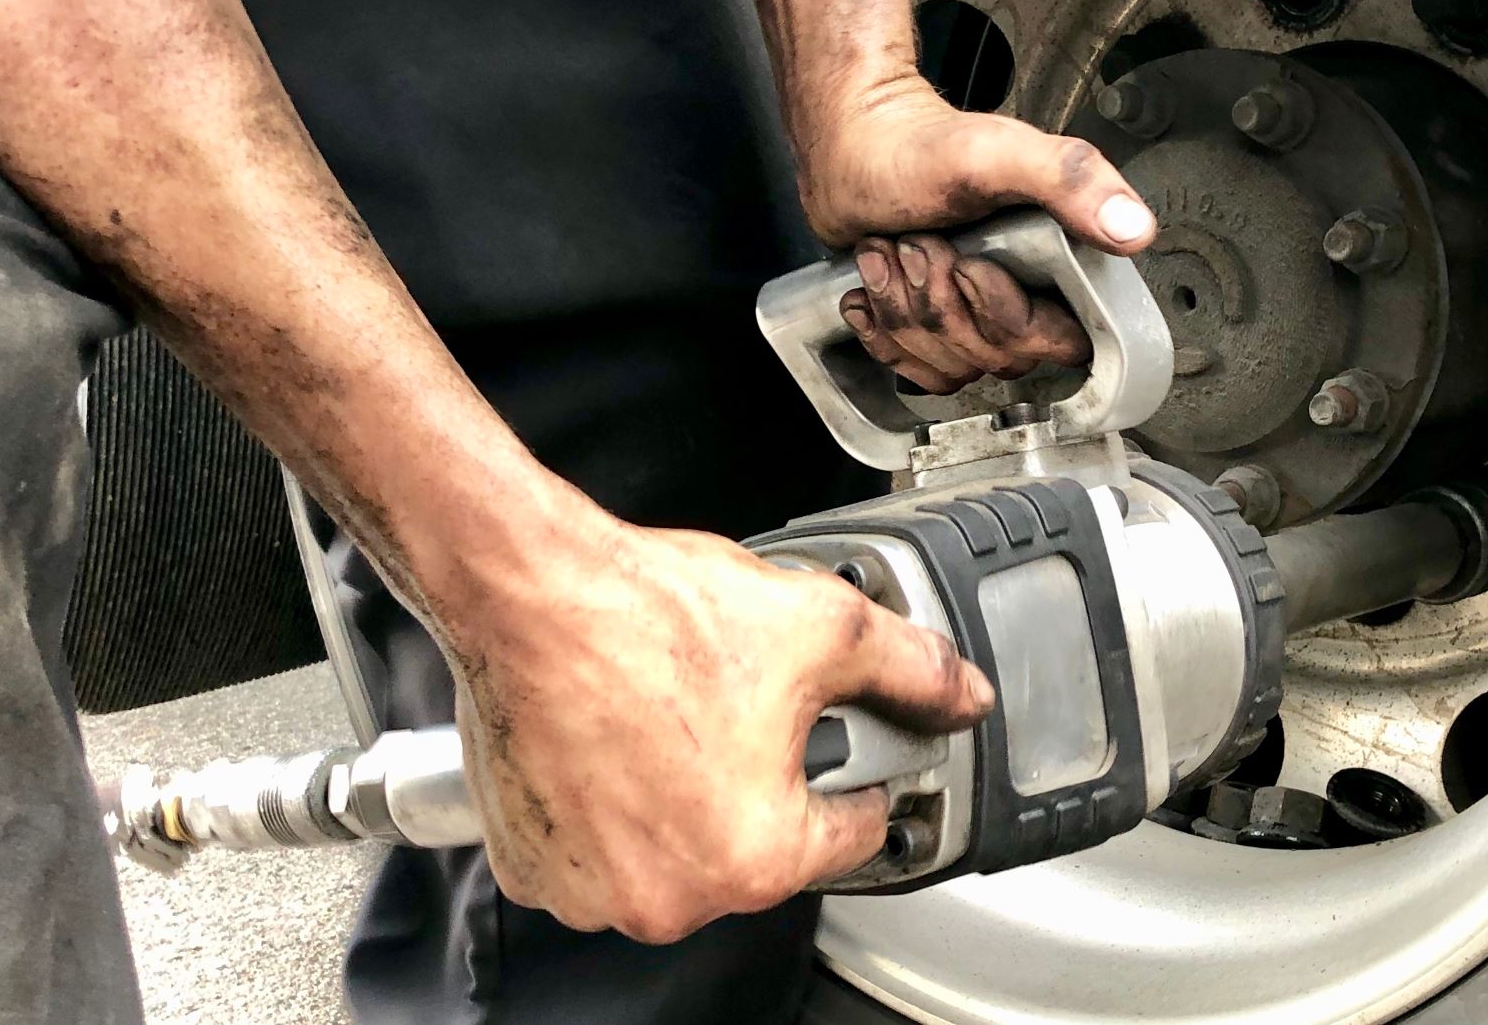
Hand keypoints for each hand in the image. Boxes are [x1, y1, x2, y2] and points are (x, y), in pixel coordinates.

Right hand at [442, 512, 991, 943]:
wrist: (527, 592)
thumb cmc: (643, 617)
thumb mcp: (819, 625)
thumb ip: (910, 668)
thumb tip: (960, 692)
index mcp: (756, 857)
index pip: (853, 829)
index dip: (858, 768)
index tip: (834, 736)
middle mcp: (673, 896)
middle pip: (757, 846)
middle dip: (758, 780)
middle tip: (732, 707)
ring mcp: (593, 889)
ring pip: (673, 851)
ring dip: (681, 799)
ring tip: (665, 718)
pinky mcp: (533, 866)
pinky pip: (595, 850)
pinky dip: (608, 809)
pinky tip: (611, 742)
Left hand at [799, 81, 1157, 388]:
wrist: (855, 145)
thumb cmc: (918, 146)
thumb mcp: (998, 154)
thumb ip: (1071, 180)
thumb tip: (1135, 230)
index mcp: (1058, 264)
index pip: (1057, 342)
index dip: (1002, 312)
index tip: (967, 262)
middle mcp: (1021, 297)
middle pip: (992, 356)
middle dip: (940, 299)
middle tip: (920, 241)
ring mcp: (971, 318)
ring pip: (947, 365)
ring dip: (903, 308)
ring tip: (895, 252)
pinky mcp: (929, 330)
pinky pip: (913, 368)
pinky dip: (879, 328)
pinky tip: (875, 285)